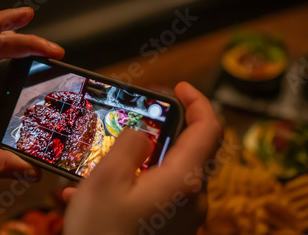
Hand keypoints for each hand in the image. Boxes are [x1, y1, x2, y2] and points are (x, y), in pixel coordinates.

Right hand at [62, 82, 221, 234]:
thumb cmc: (103, 234)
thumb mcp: (107, 179)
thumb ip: (130, 144)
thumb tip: (142, 133)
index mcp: (184, 179)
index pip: (209, 128)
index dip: (197, 101)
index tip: (179, 87)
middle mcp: (192, 198)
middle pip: (189, 149)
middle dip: (162, 131)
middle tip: (134, 122)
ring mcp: (185, 217)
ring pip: (169, 173)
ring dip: (140, 161)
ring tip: (100, 165)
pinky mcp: (173, 230)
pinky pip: (159, 195)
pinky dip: (135, 185)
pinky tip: (98, 194)